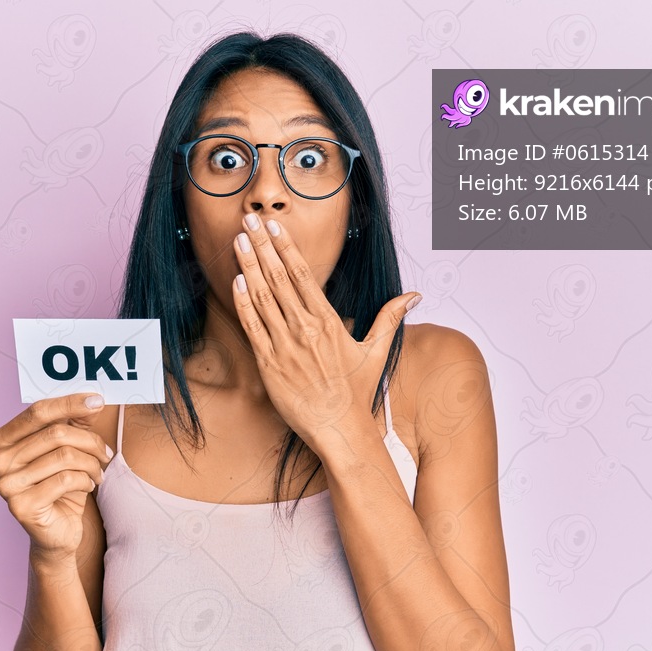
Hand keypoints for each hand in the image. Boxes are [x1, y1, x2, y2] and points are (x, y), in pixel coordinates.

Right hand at [0, 393, 110, 559]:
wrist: (58, 532)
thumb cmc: (62, 486)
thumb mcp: (69, 449)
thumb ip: (75, 422)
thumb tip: (92, 399)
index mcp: (0, 441)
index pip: (37, 412)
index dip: (69, 404)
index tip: (97, 400)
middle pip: (55, 434)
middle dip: (89, 441)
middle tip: (105, 452)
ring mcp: (5, 485)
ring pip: (64, 456)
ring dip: (91, 463)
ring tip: (98, 472)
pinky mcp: (20, 506)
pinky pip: (65, 480)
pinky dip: (86, 480)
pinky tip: (89, 486)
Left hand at [231, 213, 420, 452]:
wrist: (339, 429)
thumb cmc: (356, 393)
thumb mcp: (376, 351)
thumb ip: (390, 318)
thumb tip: (415, 296)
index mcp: (328, 321)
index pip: (303, 275)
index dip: (286, 247)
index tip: (273, 226)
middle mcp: (305, 329)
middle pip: (278, 278)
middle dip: (261, 246)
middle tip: (248, 219)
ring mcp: (285, 346)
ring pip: (262, 298)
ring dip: (248, 266)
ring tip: (238, 240)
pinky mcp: (269, 364)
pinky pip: (252, 327)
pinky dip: (243, 303)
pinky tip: (236, 281)